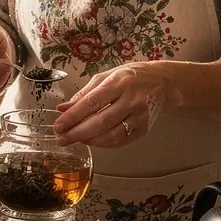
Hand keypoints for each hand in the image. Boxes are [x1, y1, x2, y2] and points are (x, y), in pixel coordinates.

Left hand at [54, 63, 172, 147]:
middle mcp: (132, 100)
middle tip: (61, 138)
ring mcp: (140, 116)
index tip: (58, 125)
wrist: (162, 84)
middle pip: (101, 122)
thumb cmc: (130, 78)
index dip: (73, 116)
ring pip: (111, 135)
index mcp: (120, 82)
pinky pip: (120, 141)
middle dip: (77, 133)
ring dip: (89, 140)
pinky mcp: (145, 129)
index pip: (92, 102)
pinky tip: (92, 140)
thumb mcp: (105, 77)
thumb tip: (62, 108)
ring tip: (74, 139)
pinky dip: (103, 144)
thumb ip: (84, 94)